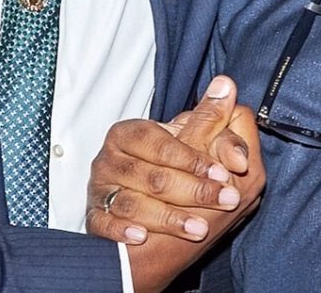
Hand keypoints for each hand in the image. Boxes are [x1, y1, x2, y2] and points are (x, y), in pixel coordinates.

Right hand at [86, 76, 264, 291]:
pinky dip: (122, 229)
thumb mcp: (188, 140)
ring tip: (199, 228)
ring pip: (132, 203)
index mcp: (129, 133)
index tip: (225, 172)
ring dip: (167, 217)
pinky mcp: (94, 218)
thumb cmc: (167, 168)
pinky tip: (142, 236)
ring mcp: (99, 189)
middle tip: (226, 199)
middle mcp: (109, 159)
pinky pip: (104, 224)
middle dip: (194, 190)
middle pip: (152, 175)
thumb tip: (226, 84)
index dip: (194, 158)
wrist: (140, 220)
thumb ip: (209, 118)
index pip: (161, 143)